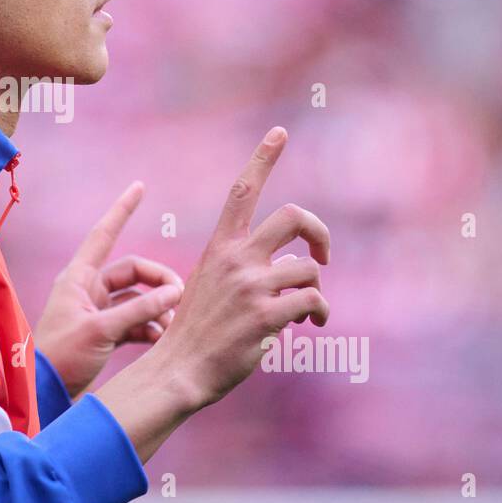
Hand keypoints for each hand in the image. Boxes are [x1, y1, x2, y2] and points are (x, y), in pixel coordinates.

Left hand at [34, 181, 184, 400]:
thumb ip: (139, 310)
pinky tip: (163, 338)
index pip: (105, 234)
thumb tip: (174, 293)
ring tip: (175, 323)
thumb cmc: (61, 357)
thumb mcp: (101, 331)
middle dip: (159, 281)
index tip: (139, 187)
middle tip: (181, 297)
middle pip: (132, 272)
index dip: (122, 210)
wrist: (43, 392)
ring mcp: (96, 311)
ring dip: (157, 308)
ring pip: (136, 298)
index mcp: (79, 278)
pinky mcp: (103, 333)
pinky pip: (133, 320)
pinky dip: (149, 326)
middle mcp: (87, 290)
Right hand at [153, 126, 330, 410]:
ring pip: (308, 269)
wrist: (179, 369)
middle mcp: (235, 258)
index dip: (262, 158)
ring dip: (315, 289)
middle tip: (322, 253)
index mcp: (219, 247)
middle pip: (292, 217)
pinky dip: (320, 313)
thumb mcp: (209, 285)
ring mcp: (251, 285)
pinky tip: (311, 325)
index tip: (279, 133)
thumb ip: (244, 269)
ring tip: (308, 311)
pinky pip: (314, 301)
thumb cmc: (195, 331)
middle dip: (318, 231)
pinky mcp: (267, 314)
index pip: (242, 191)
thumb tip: (290, 270)